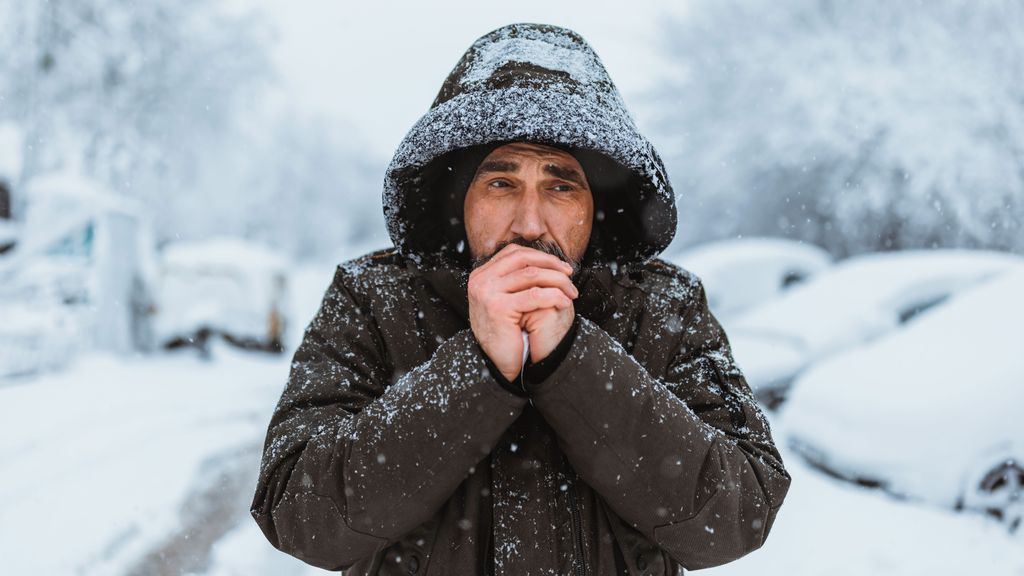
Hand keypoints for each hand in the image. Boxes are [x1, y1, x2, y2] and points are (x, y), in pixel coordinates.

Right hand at [468, 244, 577, 381]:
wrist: (496, 363)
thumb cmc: (506, 333)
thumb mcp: (505, 300)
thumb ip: (514, 280)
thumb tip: (544, 260)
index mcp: (481, 275)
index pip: (514, 252)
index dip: (540, 256)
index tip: (560, 266)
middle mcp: (480, 280)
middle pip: (522, 258)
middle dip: (551, 264)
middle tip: (569, 274)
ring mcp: (487, 292)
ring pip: (531, 275)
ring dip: (557, 281)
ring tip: (571, 291)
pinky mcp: (498, 308)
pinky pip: (534, 295)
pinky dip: (554, 296)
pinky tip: (564, 303)